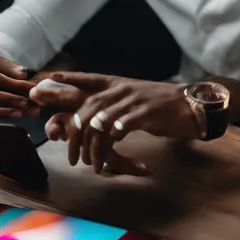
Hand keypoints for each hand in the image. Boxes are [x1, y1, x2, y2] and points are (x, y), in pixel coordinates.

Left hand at [30, 71, 196, 173]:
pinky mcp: (145, 113)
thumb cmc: (161, 105)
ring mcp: (133, 100)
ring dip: (91, 144)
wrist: (191, 105)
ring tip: (87, 161)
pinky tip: (108, 151)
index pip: (89, 79)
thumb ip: (115, 105)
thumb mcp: (135, 98)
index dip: (69, 78)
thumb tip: (97, 120)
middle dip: (68, 120)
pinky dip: (111, 140)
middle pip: (87, 103)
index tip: (49, 78)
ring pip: (100, 120)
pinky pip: (120, 127)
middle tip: (55, 137)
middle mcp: (122, 89)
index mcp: (118, 84)